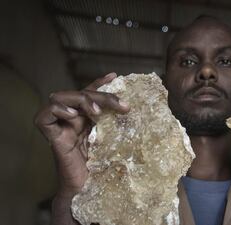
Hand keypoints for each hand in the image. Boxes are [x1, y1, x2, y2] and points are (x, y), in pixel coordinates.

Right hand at [34, 72, 129, 196]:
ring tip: (97, 112)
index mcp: (86, 119)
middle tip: (122, 105)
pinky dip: (58, 111)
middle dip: (101, 95)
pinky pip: (44, 118)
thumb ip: (117, 126)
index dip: (99, 83)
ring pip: (60, 98)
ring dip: (81, 99)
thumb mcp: (115, 141)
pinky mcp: (54, 139)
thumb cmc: (104, 168)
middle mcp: (72, 120)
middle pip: (79, 94)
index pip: (89, 93)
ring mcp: (62, 128)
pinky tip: (74, 117)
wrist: (89, 190)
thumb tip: (133, 112)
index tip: (115, 77)